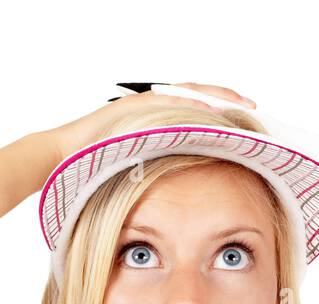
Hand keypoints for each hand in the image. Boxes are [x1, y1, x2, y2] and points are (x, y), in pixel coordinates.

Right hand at [41, 83, 256, 167]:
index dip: (222, 116)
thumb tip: (179, 195)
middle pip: (198, 99)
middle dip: (226, 101)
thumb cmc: (96, 170)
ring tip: (239, 103)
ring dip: (215, 97)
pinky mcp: (137, 104)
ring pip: (189, 94)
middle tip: (252, 108)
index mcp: (158, 127)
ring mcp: (146, 105)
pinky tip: (211, 106)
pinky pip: (170, 98)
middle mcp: (155, 111)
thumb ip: (158, 175)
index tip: (246, 124)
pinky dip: (192, 100)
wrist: (65, 156)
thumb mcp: (137, 174)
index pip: (197, 115)